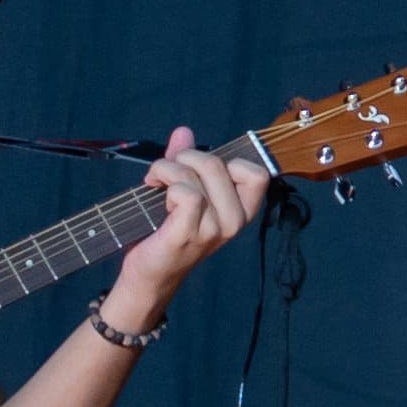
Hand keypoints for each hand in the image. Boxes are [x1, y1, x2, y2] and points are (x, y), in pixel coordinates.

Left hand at [101, 131, 269, 326]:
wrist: (149, 275)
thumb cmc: (168, 233)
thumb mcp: (184, 194)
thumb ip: (186, 162)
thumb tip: (184, 131)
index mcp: (242, 212)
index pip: (257, 173)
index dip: (226, 161)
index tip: (200, 171)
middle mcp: (235, 221)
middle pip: (217, 164)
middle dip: (184, 158)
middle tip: (164, 172)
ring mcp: (214, 229)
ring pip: (197, 174)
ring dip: (167, 169)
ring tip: (154, 181)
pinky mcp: (187, 233)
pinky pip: (186, 193)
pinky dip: (166, 184)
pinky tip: (155, 193)